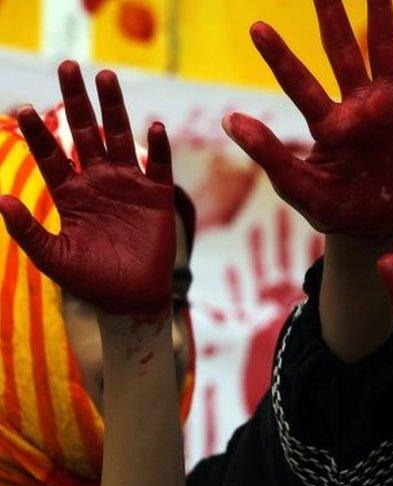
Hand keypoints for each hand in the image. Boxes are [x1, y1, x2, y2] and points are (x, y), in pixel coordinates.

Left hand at [0, 61, 174, 318]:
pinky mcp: (157, 197)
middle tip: (67, 66)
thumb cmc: (90, 280)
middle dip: (76, 100)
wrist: (130, 300)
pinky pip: (158, 166)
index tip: (20, 108)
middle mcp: (98, 181)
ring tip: (105, 77)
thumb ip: (27, 230)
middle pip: (86, 131)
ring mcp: (129, 185)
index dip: (36, 132)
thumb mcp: (51, 258)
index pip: (50, 154)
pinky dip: (157, 147)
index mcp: (70, 193)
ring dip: (114, 108)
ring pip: (120, 138)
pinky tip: (152, 126)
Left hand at [224, 0, 392, 234]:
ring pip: (384, 50)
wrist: (371, 222)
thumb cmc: (331, 206)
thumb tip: (229, 119)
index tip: (257, 26)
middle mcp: (356, 105)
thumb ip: (269, 154)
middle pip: (341, 50)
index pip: (300, 84)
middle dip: (330, 13)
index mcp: (327, 123)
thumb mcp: (297, 186)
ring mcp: (388, 106)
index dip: (280, 57)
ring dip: (381, 14)